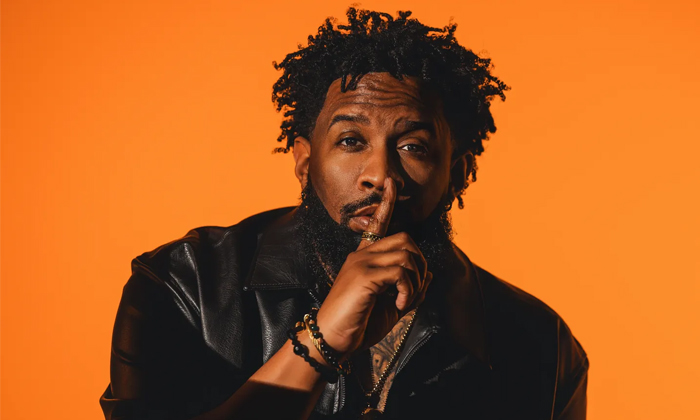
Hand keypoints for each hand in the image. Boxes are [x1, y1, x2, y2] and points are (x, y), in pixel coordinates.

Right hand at [315, 178, 432, 357]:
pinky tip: (398, 304)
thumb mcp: (389, 306)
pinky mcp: (364, 276)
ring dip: (415, 281)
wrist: (332, 339)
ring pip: (406, 255)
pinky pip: (400, 273)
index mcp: (363, 258)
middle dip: (420, 263)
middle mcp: (361, 255)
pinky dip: (408, 290)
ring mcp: (361, 263)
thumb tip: (429, 276)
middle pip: (405, 239)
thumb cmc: (358, 324)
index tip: (391, 185)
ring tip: (404, 301)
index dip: (386, 203)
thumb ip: (408, 290)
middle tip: (414, 288)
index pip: (377, 224)